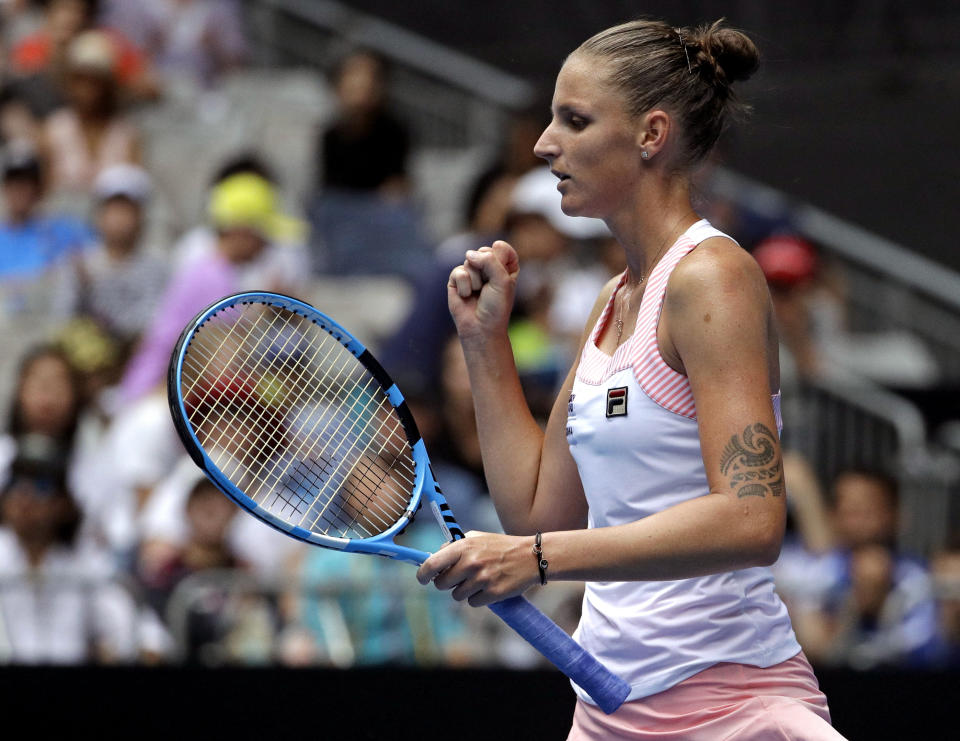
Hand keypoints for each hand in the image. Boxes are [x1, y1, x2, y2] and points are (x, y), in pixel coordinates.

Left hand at [416, 530, 538, 606]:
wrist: (530, 557)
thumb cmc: (500, 547)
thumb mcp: (476, 538)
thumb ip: (454, 546)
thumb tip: (433, 557)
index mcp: (464, 547)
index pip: (432, 564)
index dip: (423, 574)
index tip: (422, 579)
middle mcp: (470, 563)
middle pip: (442, 584)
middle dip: (446, 584)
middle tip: (458, 578)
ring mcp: (482, 579)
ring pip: (456, 596)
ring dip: (463, 591)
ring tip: (478, 580)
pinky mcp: (493, 594)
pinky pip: (472, 603)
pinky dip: (477, 598)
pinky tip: (488, 587)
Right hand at [447, 241, 518, 340]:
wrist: (481, 328)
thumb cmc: (496, 307)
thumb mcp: (502, 281)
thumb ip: (489, 260)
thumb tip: (468, 254)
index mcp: (505, 265)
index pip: (501, 247)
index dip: (500, 260)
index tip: (503, 277)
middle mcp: (488, 266)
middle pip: (484, 251)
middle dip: (487, 270)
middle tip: (489, 288)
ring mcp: (472, 271)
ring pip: (470, 261)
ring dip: (476, 281)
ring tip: (478, 294)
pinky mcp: (457, 279)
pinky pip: (458, 272)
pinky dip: (464, 286)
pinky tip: (467, 296)